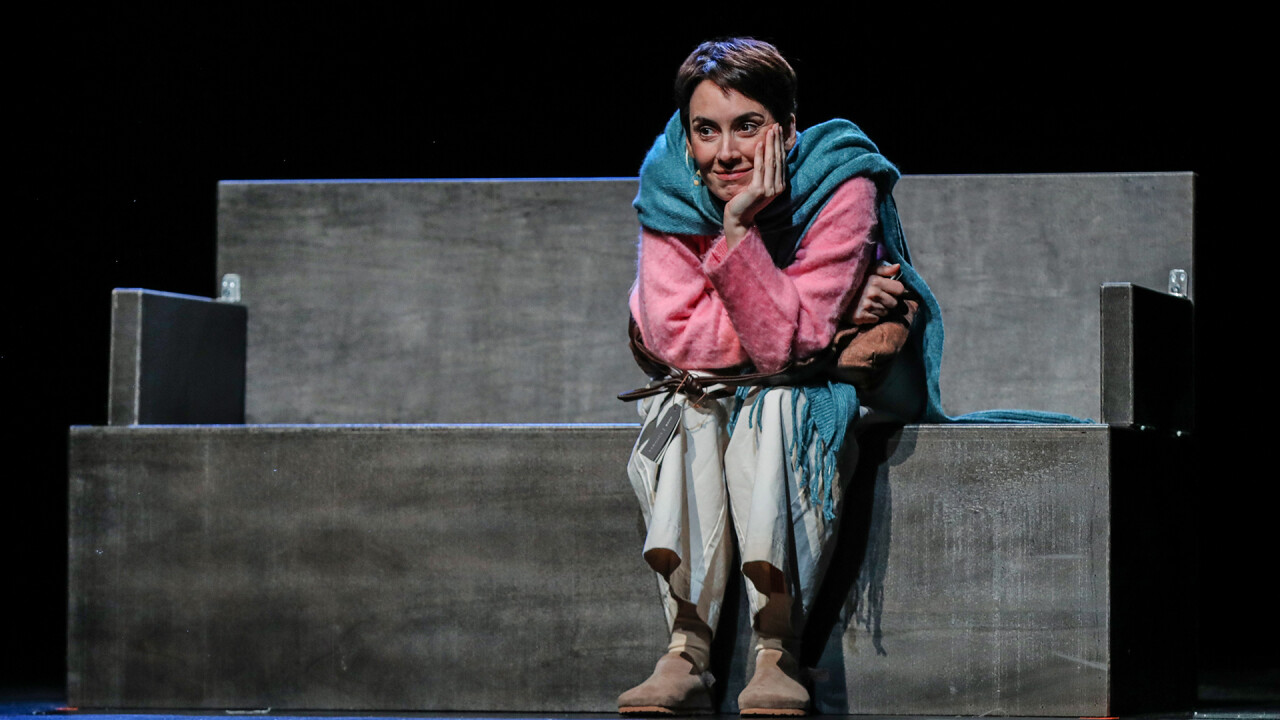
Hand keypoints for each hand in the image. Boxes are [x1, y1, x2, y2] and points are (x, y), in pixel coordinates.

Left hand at [723, 123, 786, 247]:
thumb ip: (764, 174)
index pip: (781, 160)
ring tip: (771, 130)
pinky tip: (759, 144)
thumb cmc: (745, 202)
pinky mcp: (758, 191)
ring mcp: (769, 189)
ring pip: (771, 161)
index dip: (780, 144)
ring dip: (771, 144)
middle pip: (778, 158)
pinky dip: (759, 155)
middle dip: (777, 140)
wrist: (739, 219)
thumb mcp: (758, 185)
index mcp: (779, 185)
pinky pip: (760, 169)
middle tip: (777, 125)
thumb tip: (765, 156)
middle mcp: (777, 187)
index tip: (778, 130)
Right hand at [851, 263, 904, 324]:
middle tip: (878, 297)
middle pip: (894, 303)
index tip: (889, 290)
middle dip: (888, 301)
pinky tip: (864, 310)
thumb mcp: (868, 270)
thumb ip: (884, 269)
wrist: (833, 293)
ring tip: (869, 303)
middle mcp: (872, 294)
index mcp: (876, 281)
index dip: (896, 290)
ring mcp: (866, 306)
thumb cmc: (854, 281)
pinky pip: (876, 319)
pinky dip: (872, 317)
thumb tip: (898, 267)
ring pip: (885, 312)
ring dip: (880, 309)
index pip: (900, 289)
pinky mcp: (860, 317)